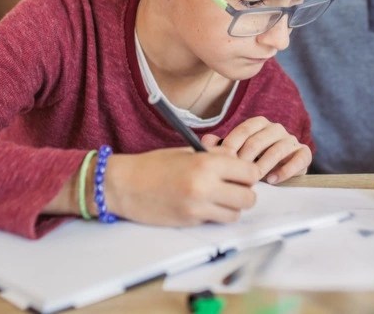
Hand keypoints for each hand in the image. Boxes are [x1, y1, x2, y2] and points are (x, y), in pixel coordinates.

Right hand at [102, 148, 258, 225]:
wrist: (124, 185)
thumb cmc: (154, 165)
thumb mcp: (188, 152)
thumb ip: (215, 157)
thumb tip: (238, 161)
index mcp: (206, 164)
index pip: (250, 173)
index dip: (248, 174)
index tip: (240, 174)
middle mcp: (205, 187)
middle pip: (248, 198)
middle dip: (244, 193)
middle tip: (232, 188)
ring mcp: (198, 208)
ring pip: (235, 214)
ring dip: (231, 208)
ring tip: (218, 198)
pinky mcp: (190, 222)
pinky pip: (215, 221)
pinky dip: (215, 215)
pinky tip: (202, 205)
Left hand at [202, 116, 310, 183]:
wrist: (282, 171)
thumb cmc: (255, 161)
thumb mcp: (238, 153)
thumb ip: (222, 146)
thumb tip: (205, 141)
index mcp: (259, 124)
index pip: (244, 130)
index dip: (233, 144)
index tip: (224, 159)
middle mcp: (276, 129)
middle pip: (259, 140)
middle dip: (246, 158)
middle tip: (237, 173)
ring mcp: (291, 140)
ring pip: (278, 149)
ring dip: (264, 165)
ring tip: (254, 178)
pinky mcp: (304, 153)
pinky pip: (298, 158)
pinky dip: (286, 169)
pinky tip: (273, 179)